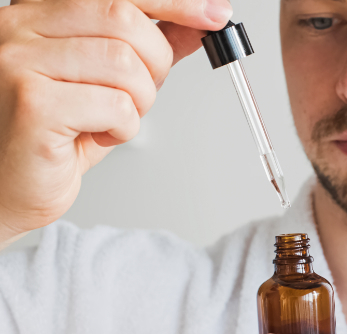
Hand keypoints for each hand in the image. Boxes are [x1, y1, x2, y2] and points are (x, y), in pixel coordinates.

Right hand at [0, 0, 232, 244]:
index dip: (173, 2)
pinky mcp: (33, 105)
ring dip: (138, 102)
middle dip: (155, 62)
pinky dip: (124, 127)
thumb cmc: (51, 137)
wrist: (6, 188)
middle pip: (124, 20)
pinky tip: (99, 135)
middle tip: (144, 92)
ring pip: (124, 63)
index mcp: (37, 14)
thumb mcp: (105, 84)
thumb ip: (144, 50)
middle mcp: (19, 28)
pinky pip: (114, 105)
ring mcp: (19, 63)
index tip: (213, 14)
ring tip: (113, 119)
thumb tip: (193, 26)